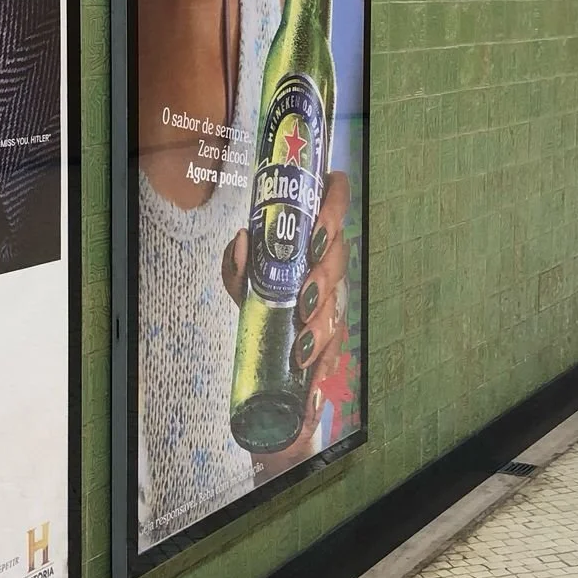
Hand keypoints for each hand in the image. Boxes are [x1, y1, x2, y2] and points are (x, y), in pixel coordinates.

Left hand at [220, 171, 352, 462]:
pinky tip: (313, 379)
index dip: (335, 208)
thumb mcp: (240, 278)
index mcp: (310, 232)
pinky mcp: (333, 335)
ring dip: (322, 325)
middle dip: (324, 277)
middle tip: (306, 296)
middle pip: (339, 258)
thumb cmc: (258, 292)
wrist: (262, 337)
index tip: (317, 230)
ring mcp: (333, 298)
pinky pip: (336, 346)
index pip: (335, 199)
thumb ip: (237, 261)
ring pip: (339, 304)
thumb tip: (243, 240)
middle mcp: (327, 261)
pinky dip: (324, 364)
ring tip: (301, 345)